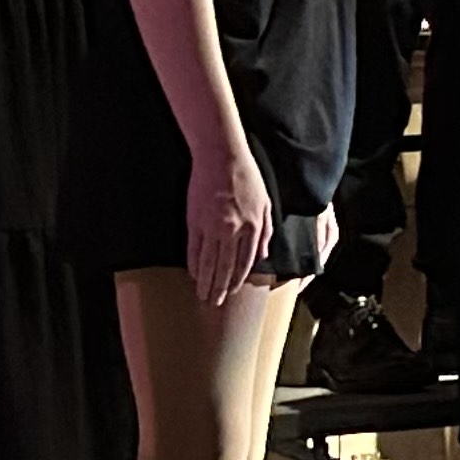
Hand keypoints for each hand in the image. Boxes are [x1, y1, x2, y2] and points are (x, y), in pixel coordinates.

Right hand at [184, 137, 276, 312]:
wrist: (222, 156)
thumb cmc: (247, 177)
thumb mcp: (266, 203)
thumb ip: (265, 232)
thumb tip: (262, 257)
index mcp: (252, 227)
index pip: (245, 262)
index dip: (238, 280)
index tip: (232, 292)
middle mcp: (233, 230)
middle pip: (225, 267)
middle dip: (220, 288)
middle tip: (214, 303)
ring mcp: (212, 227)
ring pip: (209, 262)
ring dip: (206, 281)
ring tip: (203, 295)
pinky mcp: (195, 221)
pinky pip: (194, 249)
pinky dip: (194, 264)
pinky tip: (193, 274)